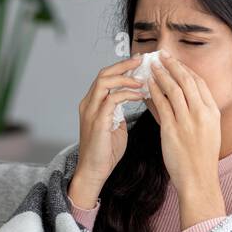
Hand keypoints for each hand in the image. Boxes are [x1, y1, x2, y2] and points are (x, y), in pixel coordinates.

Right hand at [70, 55, 146, 207]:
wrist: (94, 171)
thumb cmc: (105, 152)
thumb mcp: (115, 126)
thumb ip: (120, 111)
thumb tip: (132, 100)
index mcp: (92, 104)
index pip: (105, 77)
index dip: (121, 68)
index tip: (138, 63)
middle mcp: (89, 104)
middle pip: (103, 73)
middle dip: (123, 65)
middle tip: (141, 61)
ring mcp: (91, 112)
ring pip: (105, 82)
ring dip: (126, 77)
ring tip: (142, 79)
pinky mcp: (98, 121)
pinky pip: (112, 99)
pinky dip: (127, 94)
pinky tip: (140, 95)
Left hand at [146, 51, 223, 227]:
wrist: (198, 180)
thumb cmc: (200, 159)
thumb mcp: (208, 132)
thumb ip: (197, 113)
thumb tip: (181, 97)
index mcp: (213, 112)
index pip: (199, 82)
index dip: (185, 69)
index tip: (175, 62)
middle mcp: (201, 113)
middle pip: (186, 80)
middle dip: (173, 64)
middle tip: (162, 55)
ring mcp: (187, 121)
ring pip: (172, 89)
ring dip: (161, 74)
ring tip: (151, 65)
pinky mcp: (172, 130)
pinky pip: (161, 104)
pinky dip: (153, 91)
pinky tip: (146, 85)